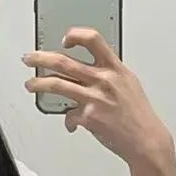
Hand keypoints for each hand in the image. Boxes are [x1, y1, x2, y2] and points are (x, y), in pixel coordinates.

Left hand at [22, 28, 171, 165]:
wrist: (146, 139)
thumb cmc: (138, 114)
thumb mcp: (128, 83)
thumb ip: (108, 74)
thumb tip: (87, 72)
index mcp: (114, 68)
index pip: (92, 39)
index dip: (74, 35)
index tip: (64, 41)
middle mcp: (103, 79)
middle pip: (63, 61)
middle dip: (40, 58)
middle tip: (29, 59)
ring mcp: (94, 98)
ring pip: (57, 84)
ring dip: (38, 84)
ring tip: (30, 85)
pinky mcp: (88, 117)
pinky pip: (69, 116)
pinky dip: (68, 120)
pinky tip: (70, 124)